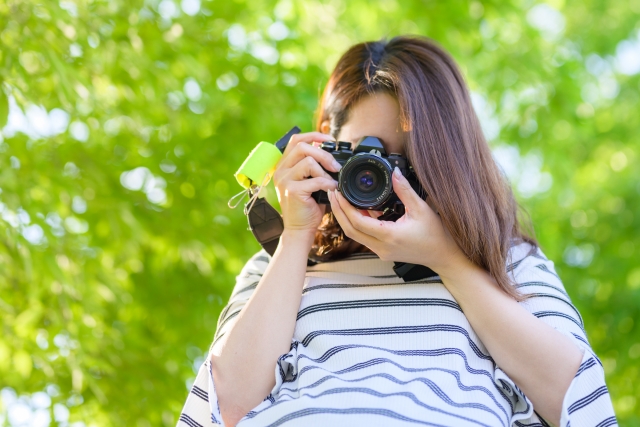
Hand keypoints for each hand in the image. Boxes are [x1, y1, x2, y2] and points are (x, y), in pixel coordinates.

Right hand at [272, 132, 340, 236]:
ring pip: (309, 161)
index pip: (296, 140)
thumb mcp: (309, 181)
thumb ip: (314, 166)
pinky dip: (327, 183)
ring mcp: (284, 180)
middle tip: (335, 166)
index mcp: (284, 165)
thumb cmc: (307, 205)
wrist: (299, 229)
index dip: (314, 136)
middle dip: (324, 153)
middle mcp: (281, 170)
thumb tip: (332, 151)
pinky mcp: (292, 191)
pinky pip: (315, 180)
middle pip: (303, 147)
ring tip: (331, 181)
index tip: (330, 140)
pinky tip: (331, 190)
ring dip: (325, 170)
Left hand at [328, 167, 469, 274]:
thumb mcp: (421, 209)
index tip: (339, 193)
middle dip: (339, 211)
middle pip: (350, 230)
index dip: (345, 207)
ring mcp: (381, 251)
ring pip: (355, 235)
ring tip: (341, 200)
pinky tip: (358, 210)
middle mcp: (381, 247)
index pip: (358, 221)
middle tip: (333, 194)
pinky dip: (357, 223)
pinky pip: (363, 237)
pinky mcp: (382, 251)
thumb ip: (405, 190)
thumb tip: (394, 172)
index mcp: (389, 236)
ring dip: (346, 218)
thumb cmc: (435, 235)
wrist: (443, 255)